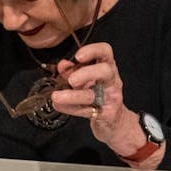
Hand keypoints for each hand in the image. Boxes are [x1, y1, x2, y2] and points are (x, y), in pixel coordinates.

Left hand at [51, 42, 144, 157]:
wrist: (114, 120)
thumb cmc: (98, 94)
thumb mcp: (85, 79)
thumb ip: (72, 70)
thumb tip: (62, 65)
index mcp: (107, 66)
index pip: (105, 52)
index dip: (92, 50)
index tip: (78, 56)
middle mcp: (112, 80)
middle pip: (105, 71)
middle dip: (86, 73)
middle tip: (71, 80)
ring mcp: (111, 98)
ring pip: (93, 95)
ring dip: (72, 95)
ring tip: (56, 96)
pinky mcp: (107, 114)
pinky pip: (87, 111)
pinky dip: (70, 108)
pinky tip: (59, 105)